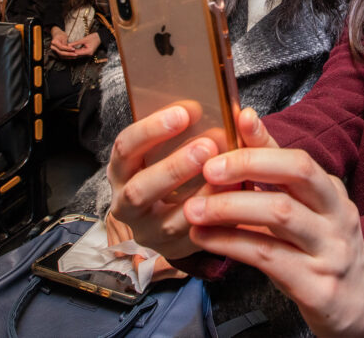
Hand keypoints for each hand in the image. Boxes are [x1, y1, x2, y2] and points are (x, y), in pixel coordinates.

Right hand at [49, 27, 75, 57]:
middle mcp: (53, 47)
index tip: (74, 49)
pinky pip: (62, 56)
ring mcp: (54, 50)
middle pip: (61, 53)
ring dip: (68, 57)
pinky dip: (67, 57)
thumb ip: (65, 43)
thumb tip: (69, 49)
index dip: (68, 49)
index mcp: (54, 42)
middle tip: (76, 54)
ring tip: (75, 56)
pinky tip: (72, 57)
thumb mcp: (64, 36)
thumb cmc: (60, 34)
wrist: (56, 34)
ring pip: (61, 55)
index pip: (61, 47)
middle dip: (69, 54)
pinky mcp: (56, 52)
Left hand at [67, 31, 101, 57]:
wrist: (100, 37)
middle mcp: (88, 54)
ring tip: (66, 53)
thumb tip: (68, 45)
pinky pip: (80, 53)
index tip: (65, 51)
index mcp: (88, 51)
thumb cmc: (94, 37)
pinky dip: (76, 52)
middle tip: (64, 53)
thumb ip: (76, 43)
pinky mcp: (87, 52)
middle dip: (71, 54)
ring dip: (73, 53)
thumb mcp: (84, 39)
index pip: (77, 53)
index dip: (71, 52)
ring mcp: (88, 54)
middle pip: (77, 55)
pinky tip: (71, 51)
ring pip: (78, 55)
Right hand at [107, 102, 218, 259]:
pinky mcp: (172, 250)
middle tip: (207, 147)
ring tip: (223, 176)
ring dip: (198, 197)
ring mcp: (148, 230)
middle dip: (174, 167)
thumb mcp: (175, 147)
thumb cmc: (177, 168)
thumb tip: (241, 114)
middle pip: (140, 189)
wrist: (171, 212)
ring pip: (168, 221)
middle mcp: (126, 202)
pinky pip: (193, 238)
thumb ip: (198, 130)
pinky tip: (232, 199)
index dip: (152, 129)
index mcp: (122, 169)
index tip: (185, 113)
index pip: (125, 147)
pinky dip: (214, 219)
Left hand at [184, 109, 363, 337]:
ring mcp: (331, 251)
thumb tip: (244, 123)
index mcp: (332, 194)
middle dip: (250, 164)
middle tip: (208, 168)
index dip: (266, 139)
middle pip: (298, 174)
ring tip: (193, 209)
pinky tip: (205, 239)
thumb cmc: (321, 253)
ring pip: (280, 215)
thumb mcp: (308, 213)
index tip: (236, 120)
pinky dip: (231, 244)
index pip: (298, 158)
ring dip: (230, 207)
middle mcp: (337, 217)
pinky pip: (268, 257)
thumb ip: (275, 176)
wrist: (357, 309)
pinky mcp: (318, 286)